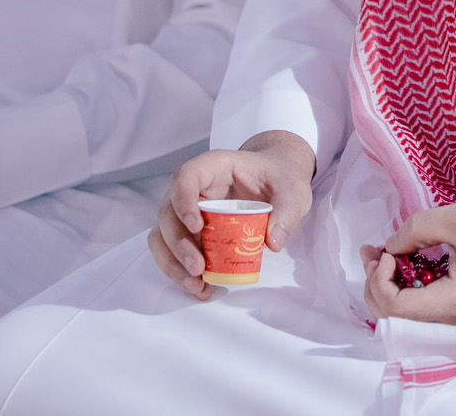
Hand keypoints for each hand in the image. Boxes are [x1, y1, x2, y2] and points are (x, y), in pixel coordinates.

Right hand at [148, 129, 315, 299]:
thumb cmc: (280, 178)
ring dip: (173, 264)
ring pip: (162, 236)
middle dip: (178, 245)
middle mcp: (193, 188)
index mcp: (214, 167)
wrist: (278, 180)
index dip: (183, 201)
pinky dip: (181, 272)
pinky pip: (172, 252)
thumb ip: (287, 212)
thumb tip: (273, 243)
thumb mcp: (293, 189)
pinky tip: (199, 288)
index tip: (198, 226)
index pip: (185, 177)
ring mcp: (186, 210)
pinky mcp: (189, 231)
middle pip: (168, 213)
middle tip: (198, 268)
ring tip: (197, 285)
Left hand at [361, 202, 455, 327]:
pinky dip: (415, 290)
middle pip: (397, 319)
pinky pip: (432, 311)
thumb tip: (392, 246)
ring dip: (394, 287)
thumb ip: (417, 229)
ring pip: (412, 317)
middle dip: (378, 284)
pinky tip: (413, 266)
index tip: (390, 249)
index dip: (380, 278)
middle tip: (377, 252)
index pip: (394, 307)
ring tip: (389, 255)